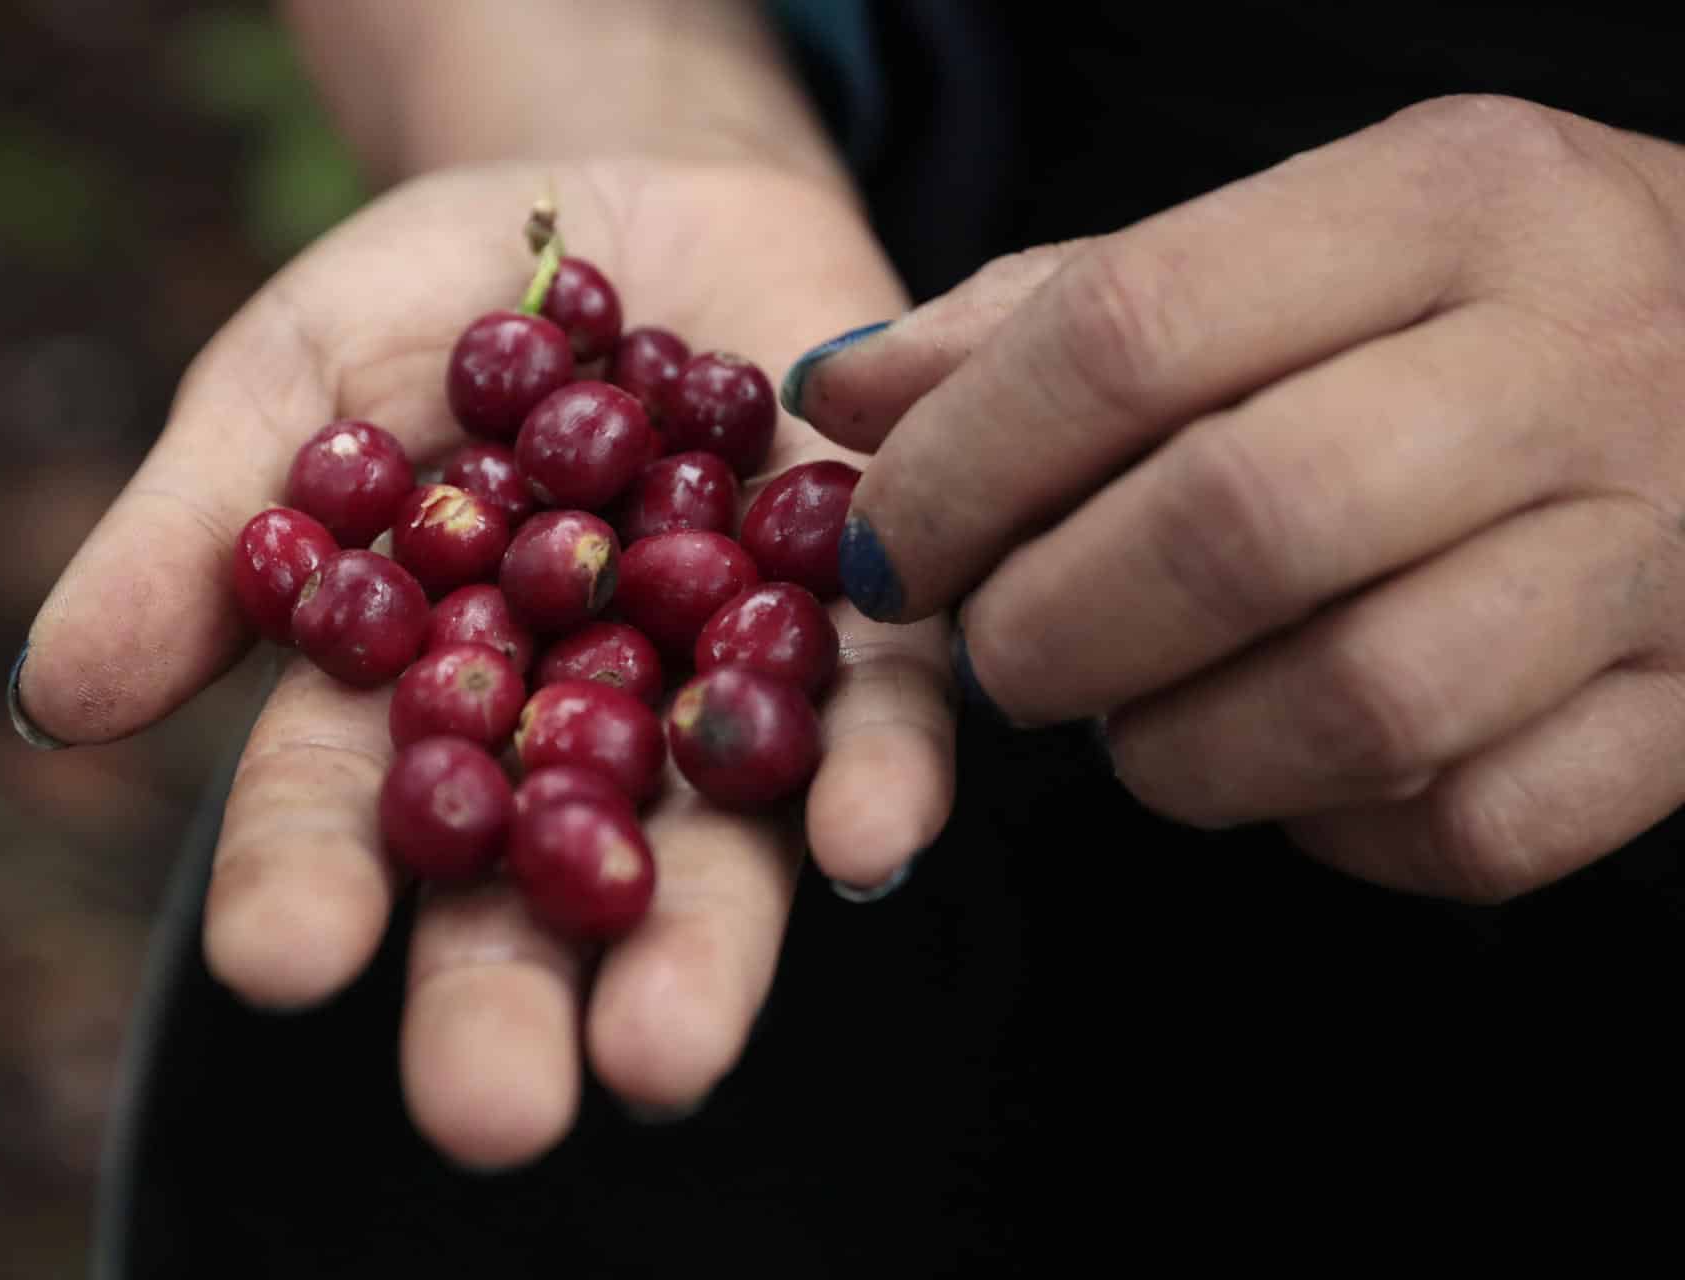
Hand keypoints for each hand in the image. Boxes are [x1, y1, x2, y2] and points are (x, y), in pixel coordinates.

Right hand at [12, 156, 953, 1164]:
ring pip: (711, 843)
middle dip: (513, 996)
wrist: (631, 201)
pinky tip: (860, 842)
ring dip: (698, 945)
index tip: (280, 960)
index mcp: (410, 701)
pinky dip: (870, 779)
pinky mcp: (858, 628)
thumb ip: (203, 533)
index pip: (344, 812)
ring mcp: (716, 690)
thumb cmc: (430, 304)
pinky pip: (877, 718)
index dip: (307, 882)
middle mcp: (567, 734)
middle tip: (496, 1111)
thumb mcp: (290, 380)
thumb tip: (56, 697)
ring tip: (668, 1047)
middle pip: (532, 882)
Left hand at [789, 95, 1684, 903]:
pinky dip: (1335, 830)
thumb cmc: (1470, 304)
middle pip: (1238, 526)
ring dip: (1181, 750)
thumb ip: (1054, 313)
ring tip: (1137, 718)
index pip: (1131, 332)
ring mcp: (1662, 547)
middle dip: (1052, 628)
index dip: (962, 466)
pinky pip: (1472, 826)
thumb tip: (839, 398)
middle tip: (1001, 655)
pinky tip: (1292, 765)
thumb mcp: (1290, 241)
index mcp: (1443, 203)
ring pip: (1360, 706)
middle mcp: (1569, 359)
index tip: (886, 550)